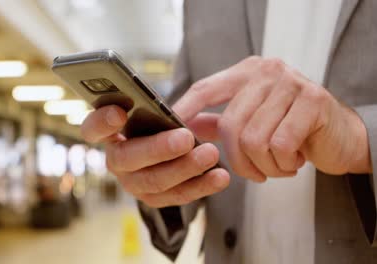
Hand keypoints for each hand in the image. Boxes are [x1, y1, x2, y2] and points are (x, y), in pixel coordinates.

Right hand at [80, 105, 229, 207]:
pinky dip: (201, 186)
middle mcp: (117, 159)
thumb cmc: (161, 122)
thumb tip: (179, 115)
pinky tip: (220, 176)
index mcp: (110, 132)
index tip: (119, 113)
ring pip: (154, 180)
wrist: (176, 148)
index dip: (101, 122)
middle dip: (158, 148)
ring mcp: (133, 182)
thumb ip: (159, 105)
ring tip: (210, 154)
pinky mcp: (154, 198)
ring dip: (185, 168)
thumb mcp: (159, 107)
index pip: (93, 128)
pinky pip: (176, 196)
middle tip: (185, 138)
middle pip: (128, 158)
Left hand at [174, 56, 370, 181]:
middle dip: (238, 160)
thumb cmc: (292, 130)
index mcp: (246, 72)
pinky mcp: (313, 100)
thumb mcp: (251, 122)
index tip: (171, 130)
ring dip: (264, 165)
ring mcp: (291, 82)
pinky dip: (283, 165)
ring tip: (278, 165)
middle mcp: (266, 71)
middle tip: (254, 173)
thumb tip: (185, 126)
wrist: (340, 137)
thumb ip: (218, 122)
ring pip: (253, 139)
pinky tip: (294, 161)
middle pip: (230, 124)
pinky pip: (280, 145)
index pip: (205, 89)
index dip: (185, 110)